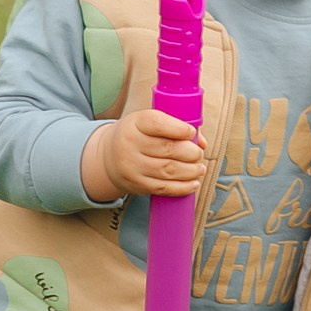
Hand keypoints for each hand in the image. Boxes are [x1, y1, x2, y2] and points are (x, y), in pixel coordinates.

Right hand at [82, 102, 206, 201]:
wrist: (109, 157)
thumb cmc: (138, 135)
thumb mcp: (148, 123)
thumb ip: (175, 126)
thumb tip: (200, 142)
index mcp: (135, 123)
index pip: (158, 123)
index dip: (179, 128)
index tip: (191, 132)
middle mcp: (130, 144)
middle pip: (168, 149)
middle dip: (191, 153)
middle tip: (199, 154)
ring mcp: (132, 166)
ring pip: (169, 170)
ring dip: (191, 171)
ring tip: (200, 168)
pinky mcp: (137, 184)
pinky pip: (164, 188)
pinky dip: (183, 187)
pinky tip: (194, 183)